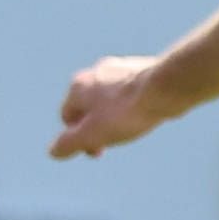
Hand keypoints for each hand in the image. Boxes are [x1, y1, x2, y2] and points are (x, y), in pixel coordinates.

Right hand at [50, 53, 180, 159]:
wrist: (164, 88)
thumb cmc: (126, 112)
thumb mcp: (91, 135)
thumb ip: (68, 144)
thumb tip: (53, 151)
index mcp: (77, 86)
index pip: (67, 118)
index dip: (79, 139)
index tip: (99, 150)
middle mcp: (95, 71)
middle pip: (89, 107)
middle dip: (98, 126)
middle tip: (115, 140)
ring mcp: (119, 67)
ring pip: (110, 98)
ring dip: (115, 115)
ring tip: (132, 125)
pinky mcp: (141, 68)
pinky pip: (130, 92)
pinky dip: (132, 104)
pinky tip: (145, 112)